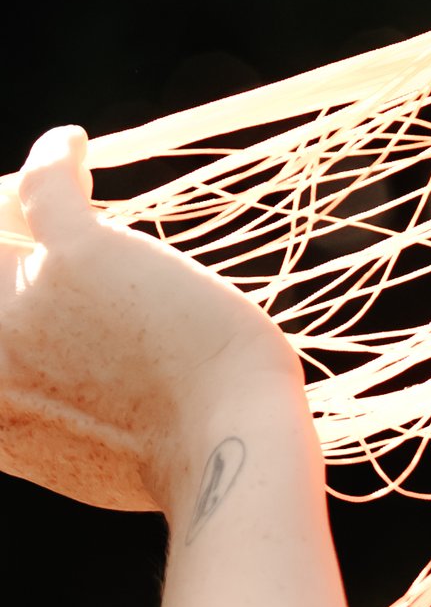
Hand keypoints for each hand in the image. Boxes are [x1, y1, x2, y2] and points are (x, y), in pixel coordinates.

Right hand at [0, 124, 303, 518]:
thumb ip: (46, 412)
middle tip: (22, 227)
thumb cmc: (183, 460)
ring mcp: (27, 305)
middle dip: (0, 249)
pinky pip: (40, 184)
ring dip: (15, 205)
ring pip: (0, 231)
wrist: (231, 451)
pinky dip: (55, 157)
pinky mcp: (77, 259)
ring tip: (49, 196)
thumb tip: (46, 396)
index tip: (14, 277)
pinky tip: (73, 146)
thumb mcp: (84, 452)